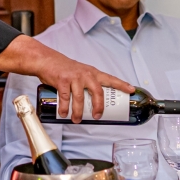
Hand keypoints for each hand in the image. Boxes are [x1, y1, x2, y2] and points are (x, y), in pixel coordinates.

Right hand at [0, 36, 134, 122]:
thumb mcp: (81, 73)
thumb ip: (88, 84)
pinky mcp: (62, 80)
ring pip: (80, 98)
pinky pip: (66, 97)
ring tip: (76, 119)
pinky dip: (65, 108)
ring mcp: (74, 77)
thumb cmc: (65, 69)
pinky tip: (64, 114)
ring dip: (78, 111)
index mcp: (93, 73)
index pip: (111, 79)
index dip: (122, 85)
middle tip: (97, 116)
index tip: (132, 90)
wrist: (47, 60)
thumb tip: (94, 103)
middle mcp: (86, 74)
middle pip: (98, 92)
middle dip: (99, 106)